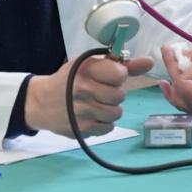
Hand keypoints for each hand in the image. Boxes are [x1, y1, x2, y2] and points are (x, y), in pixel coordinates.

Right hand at [24, 54, 153, 136]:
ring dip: (110, 110)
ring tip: (96, 105)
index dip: (118, 76)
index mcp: (86, 69)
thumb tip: (150, 62)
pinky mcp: (82, 129)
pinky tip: (92, 116)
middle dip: (114, 94)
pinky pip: (108, 127)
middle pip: (120, 95)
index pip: (119, 74)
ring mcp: (82, 111)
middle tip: (100, 93)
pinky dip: (104, 123)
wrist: (41, 101)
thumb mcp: (91, 66)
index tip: (109, 77)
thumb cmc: (70, 80)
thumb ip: (123, 65)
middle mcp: (84, 89)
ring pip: (117, 113)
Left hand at [159, 45, 191, 122]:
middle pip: (177, 91)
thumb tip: (183, 53)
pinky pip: (189, 103)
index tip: (170, 49)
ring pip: (180, 99)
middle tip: (167, 51)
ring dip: (176, 82)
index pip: (180, 82)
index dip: (175, 64)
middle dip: (173, 70)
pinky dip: (184, 91)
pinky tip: (178, 81)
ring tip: (172, 64)